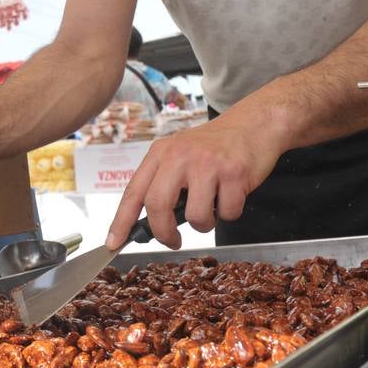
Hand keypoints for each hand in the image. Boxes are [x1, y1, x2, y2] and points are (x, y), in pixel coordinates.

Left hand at [106, 107, 287, 250]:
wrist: (253, 124)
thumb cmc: (214, 147)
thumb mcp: (180, 155)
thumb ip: (163, 182)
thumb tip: (148, 223)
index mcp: (161, 152)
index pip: (134, 190)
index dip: (121, 220)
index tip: (113, 243)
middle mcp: (180, 155)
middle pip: (157, 204)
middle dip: (163, 232)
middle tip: (173, 240)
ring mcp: (207, 163)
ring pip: (195, 216)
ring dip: (205, 223)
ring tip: (213, 205)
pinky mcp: (234, 172)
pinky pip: (227, 213)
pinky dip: (230, 212)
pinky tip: (233, 193)